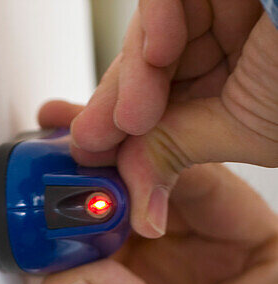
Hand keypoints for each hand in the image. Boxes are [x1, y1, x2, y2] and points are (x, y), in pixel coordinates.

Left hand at [70, 1, 277, 237]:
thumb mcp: (249, 126)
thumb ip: (178, 150)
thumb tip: (140, 207)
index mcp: (236, 72)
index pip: (162, 93)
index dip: (120, 123)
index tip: (89, 152)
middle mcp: (231, 30)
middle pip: (149, 59)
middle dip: (117, 102)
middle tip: (94, 138)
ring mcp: (226, 0)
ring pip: (156, 26)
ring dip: (136, 70)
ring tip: (137, 111)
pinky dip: (159, 17)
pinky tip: (160, 50)